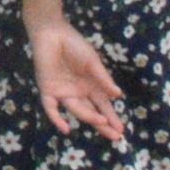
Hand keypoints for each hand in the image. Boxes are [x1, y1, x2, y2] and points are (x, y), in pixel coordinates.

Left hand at [30, 20, 125, 141]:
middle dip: (103, 125)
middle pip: (92, 113)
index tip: (121, 130)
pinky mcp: (48, 90)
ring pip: (77, 110)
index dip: (112, 118)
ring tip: (102, 122)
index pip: (103, 106)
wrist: (53, 32)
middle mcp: (78, 93)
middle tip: (115, 137)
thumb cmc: (75, 45)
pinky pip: (51, 108)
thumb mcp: (92, 62)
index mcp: (91, 86)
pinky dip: (57, 119)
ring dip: (89, 117)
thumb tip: (118, 95)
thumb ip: (103, 79)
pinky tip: (66, 129)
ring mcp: (63, 93)